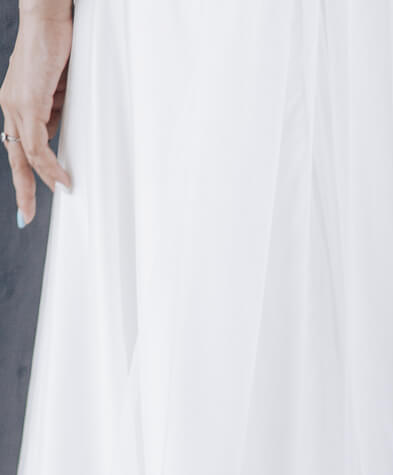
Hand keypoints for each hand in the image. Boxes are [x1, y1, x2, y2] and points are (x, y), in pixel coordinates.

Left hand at [1, 1, 74, 228]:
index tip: (32, 199)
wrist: (48, 16)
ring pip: (26, 154)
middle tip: (26, 218)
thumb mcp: (60, 88)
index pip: (19, 147)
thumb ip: (58, 113)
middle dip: (23, 191)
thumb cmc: (57, 45)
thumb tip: (63, 135)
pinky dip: (50, 166)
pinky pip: (37, 146)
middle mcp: (10, 105)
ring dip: (44, 180)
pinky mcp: (27, 102)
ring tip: (63, 195)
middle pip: (15, 157)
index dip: (27, 175)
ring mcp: (16, 104)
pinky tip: (63, 180)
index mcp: (17, 103)